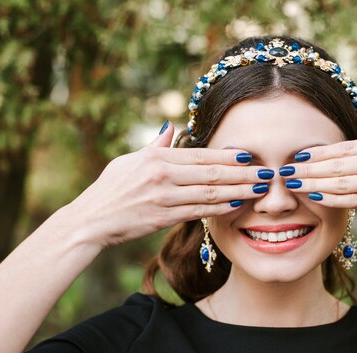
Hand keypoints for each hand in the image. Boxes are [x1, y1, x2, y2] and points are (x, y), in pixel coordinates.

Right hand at [64, 123, 270, 247]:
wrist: (90, 221)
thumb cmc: (109, 189)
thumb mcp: (129, 161)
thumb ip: (155, 146)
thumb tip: (170, 126)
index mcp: (156, 159)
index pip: (200, 155)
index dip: (227, 155)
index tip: (249, 155)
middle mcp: (163, 176)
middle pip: (211, 173)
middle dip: (242, 173)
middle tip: (265, 173)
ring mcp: (164, 197)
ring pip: (210, 193)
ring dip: (238, 191)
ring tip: (259, 190)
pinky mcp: (163, 218)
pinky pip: (199, 211)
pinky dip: (220, 208)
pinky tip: (237, 205)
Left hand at [283, 90, 356, 231]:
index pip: (347, 147)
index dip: (320, 152)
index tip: (298, 155)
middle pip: (340, 164)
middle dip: (309, 167)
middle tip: (285, 170)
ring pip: (344, 182)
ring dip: (315, 183)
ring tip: (293, 184)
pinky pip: (356, 200)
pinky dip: (333, 199)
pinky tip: (315, 197)